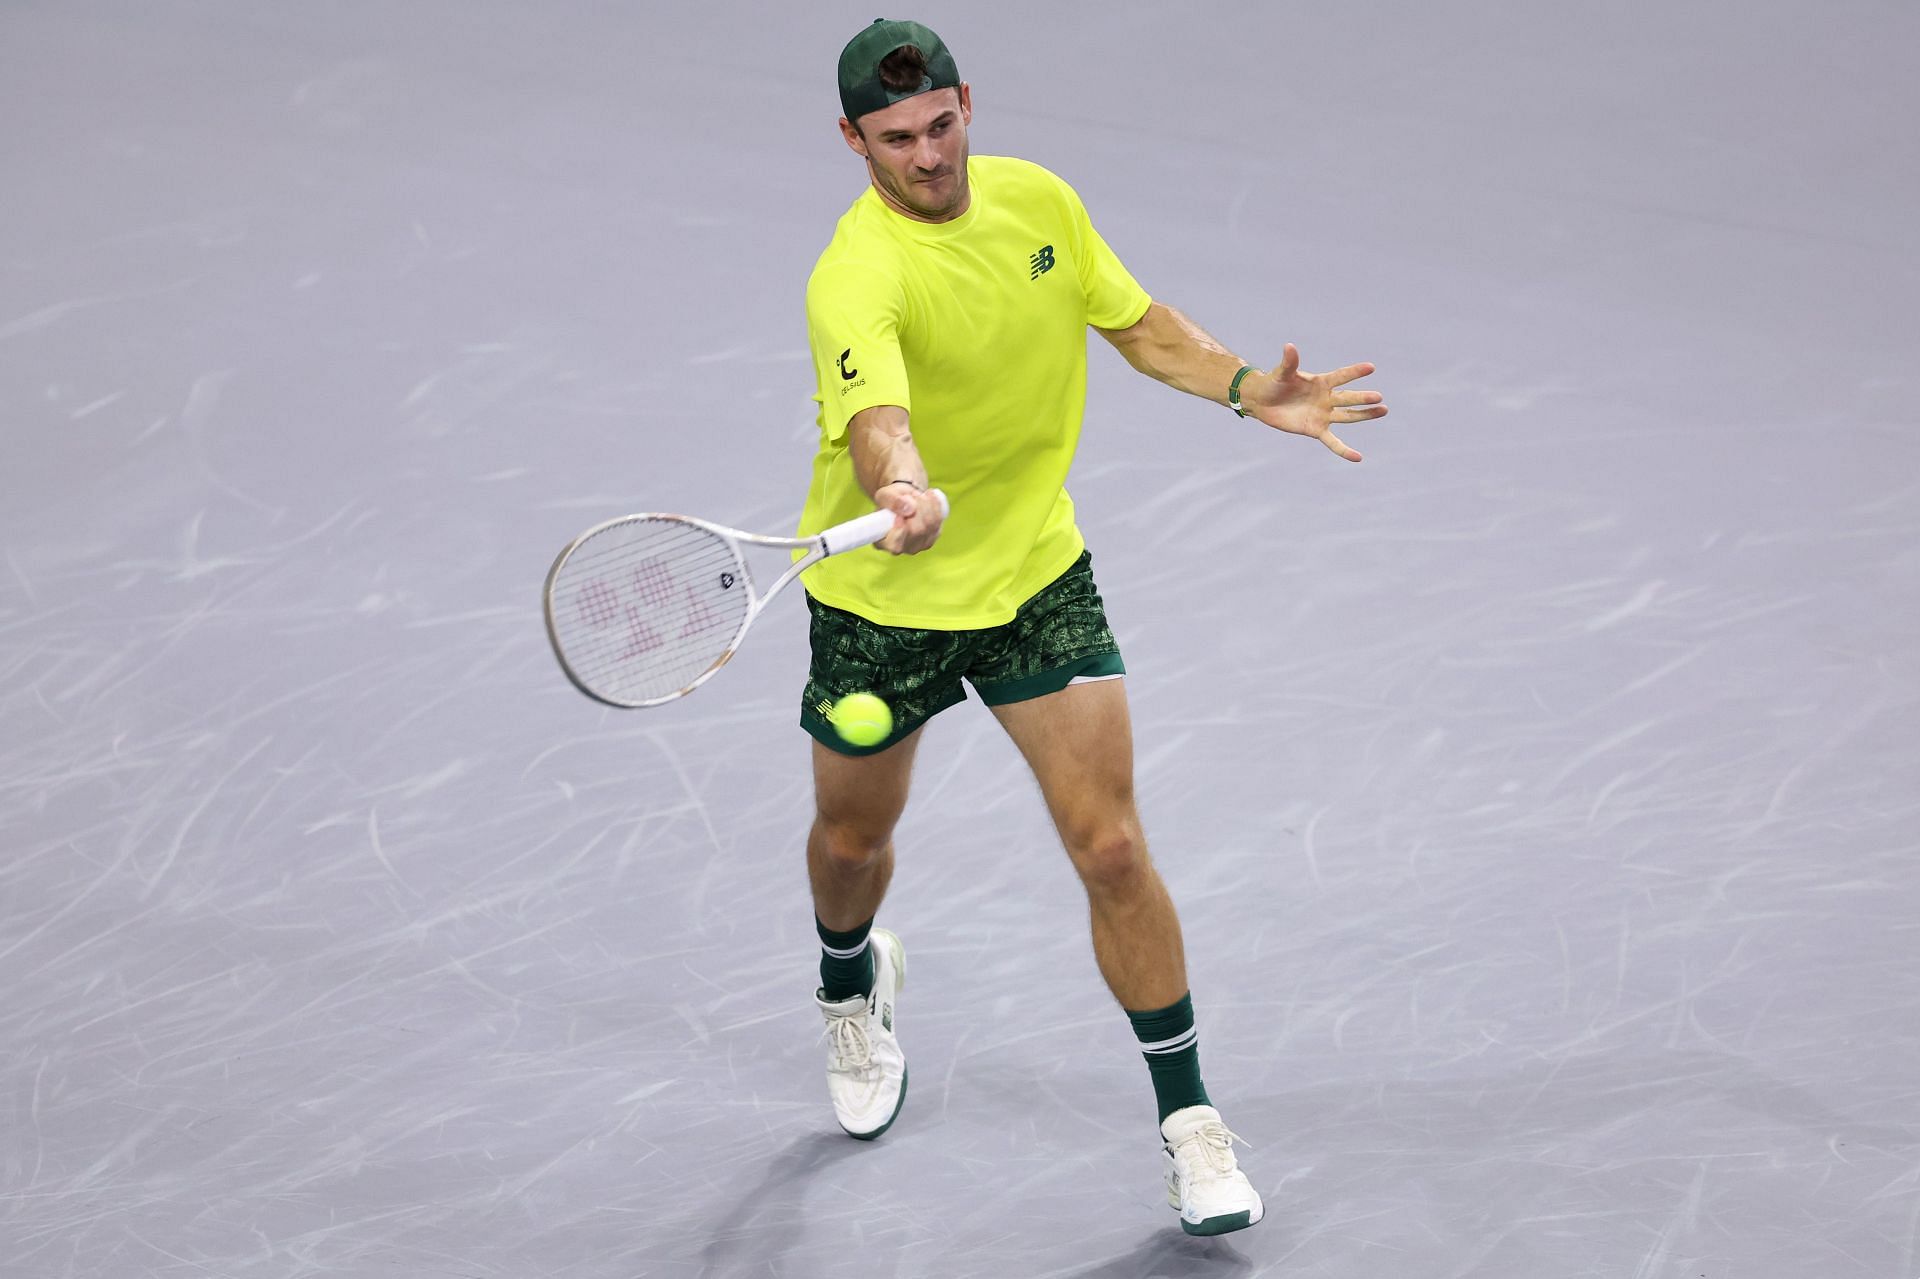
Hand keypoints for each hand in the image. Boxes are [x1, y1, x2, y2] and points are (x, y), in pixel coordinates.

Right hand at [875, 483, 943, 554]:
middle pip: (917, 531)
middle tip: (910, 496)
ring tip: (917, 495)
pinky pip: (938, 520)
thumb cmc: (891, 500)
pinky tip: (928, 496)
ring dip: (925, 505)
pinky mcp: (932, 537)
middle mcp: (902, 548)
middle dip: (916, 508)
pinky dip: (934, 505)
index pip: (894, 545)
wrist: (905, 498)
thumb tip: (909, 509)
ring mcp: (919, 545)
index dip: (899, 531)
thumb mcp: (885, 496)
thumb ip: (893, 502)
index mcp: (883, 542)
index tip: (899, 516)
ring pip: (930, 525)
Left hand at [1239, 344, 1387, 462]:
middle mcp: (1326, 398)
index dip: (1354, 372)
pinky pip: (1332, 442)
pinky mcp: (1316, 430)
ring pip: (1347, 416)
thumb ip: (1289, 362)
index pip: (1341, 376)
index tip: (1371, 367)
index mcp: (1321, 382)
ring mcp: (1323, 414)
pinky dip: (1344, 450)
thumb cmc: (1274, 382)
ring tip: (1383, 410)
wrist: (1263, 401)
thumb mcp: (1281, 373)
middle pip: (1347, 398)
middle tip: (1378, 397)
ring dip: (1364, 415)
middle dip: (1362, 398)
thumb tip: (1289, 346)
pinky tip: (1358, 458)